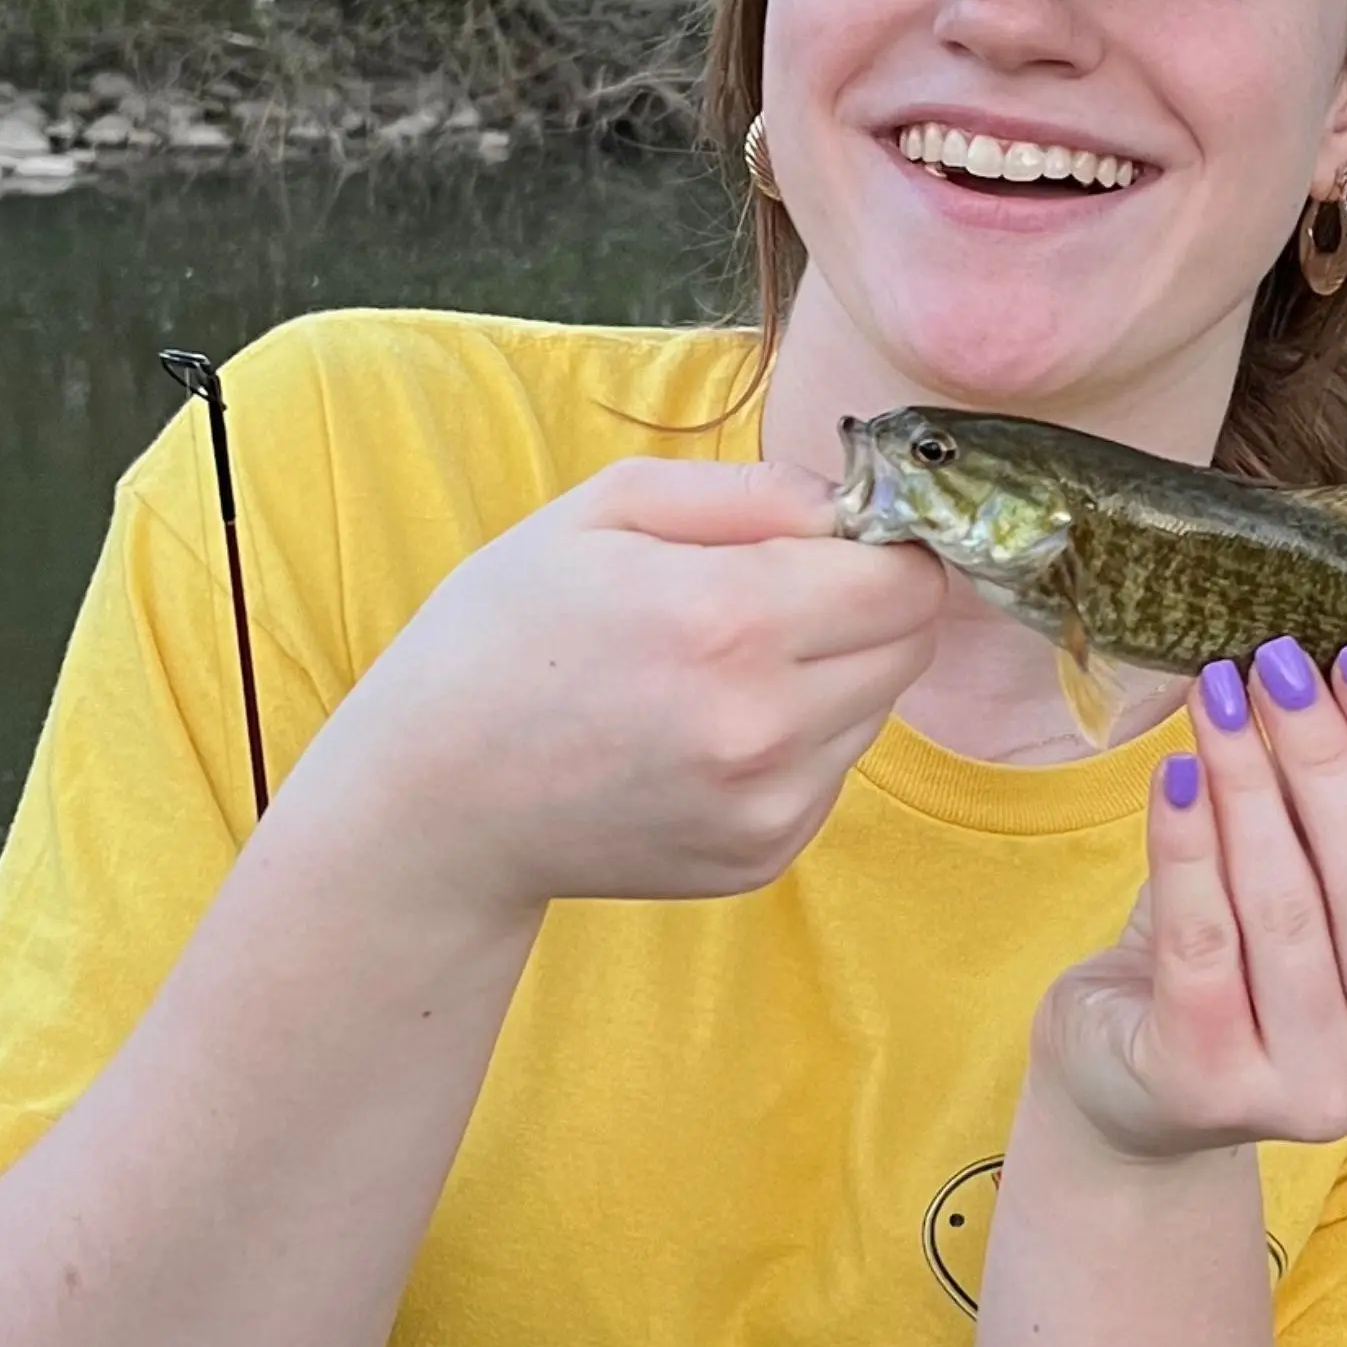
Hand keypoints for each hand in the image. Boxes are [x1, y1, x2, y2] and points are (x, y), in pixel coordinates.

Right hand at [327, 458, 946, 915]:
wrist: (437, 801)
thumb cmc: (505, 634)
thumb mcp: (603, 510)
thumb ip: (749, 491)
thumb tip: (851, 507)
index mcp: (729, 619)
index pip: (907, 581)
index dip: (880, 547)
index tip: (829, 542)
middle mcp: (765, 724)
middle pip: (910, 646)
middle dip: (864, 607)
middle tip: (771, 597)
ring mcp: (767, 804)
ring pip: (875, 710)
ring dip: (830, 676)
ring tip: (718, 667)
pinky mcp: (762, 856)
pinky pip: (831, 773)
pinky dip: (794, 742)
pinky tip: (701, 728)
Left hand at [1028, 638, 1346, 1161]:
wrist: (1131, 1091)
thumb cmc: (1239, 968)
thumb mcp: (1309, 891)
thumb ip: (1335, 815)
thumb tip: (1325, 673)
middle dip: (1325, 756)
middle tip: (1277, 661)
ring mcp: (1316, 1091)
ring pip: (1286, 906)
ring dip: (1249, 783)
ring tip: (1217, 696)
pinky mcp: (1212, 1087)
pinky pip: (1201, 942)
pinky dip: (1186, 847)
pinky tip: (1173, 774)